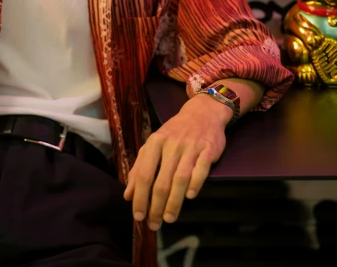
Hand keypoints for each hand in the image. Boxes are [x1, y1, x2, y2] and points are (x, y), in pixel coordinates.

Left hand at [124, 93, 228, 230]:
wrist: (202, 112)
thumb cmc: (174, 132)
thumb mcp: (153, 145)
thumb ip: (139, 168)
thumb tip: (127, 195)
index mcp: (154, 143)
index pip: (143, 174)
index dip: (140, 197)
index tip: (138, 216)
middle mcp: (171, 145)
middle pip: (161, 180)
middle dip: (156, 206)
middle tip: (154, 224)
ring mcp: (190, 146)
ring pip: (180, 178)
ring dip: (174, 201)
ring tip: (169, 218)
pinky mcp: (209, 148)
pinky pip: (201, 168)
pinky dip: (195, 183)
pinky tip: (190, 197)